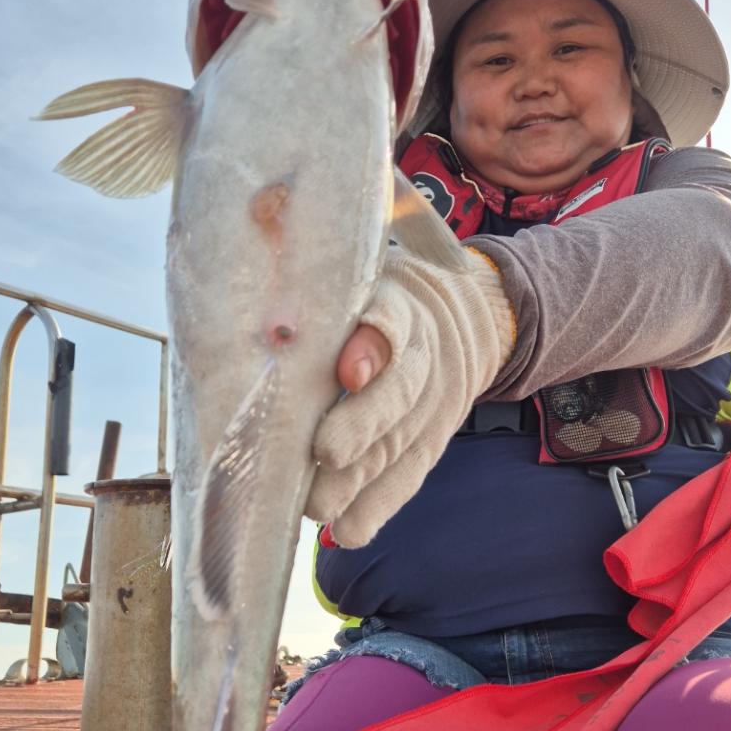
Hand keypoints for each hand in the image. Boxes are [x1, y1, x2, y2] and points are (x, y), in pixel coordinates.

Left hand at [307, 249, 515, 546]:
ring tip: (316, 506)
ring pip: (399, 447)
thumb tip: (266, 200)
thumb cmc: (377, 292)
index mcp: (400, 305)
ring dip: (359, 480)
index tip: (349, 366)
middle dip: (361, 426)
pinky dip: (378, 510)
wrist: (464, 320)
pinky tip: (348, 529)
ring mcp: (429, 409)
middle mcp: (421, 360)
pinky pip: (407, 483)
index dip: (373, 343)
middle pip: (397, 396)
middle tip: (323, 452)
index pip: (391, 322)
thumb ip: (315, 241)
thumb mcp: (359, 258)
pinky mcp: (429, 446)